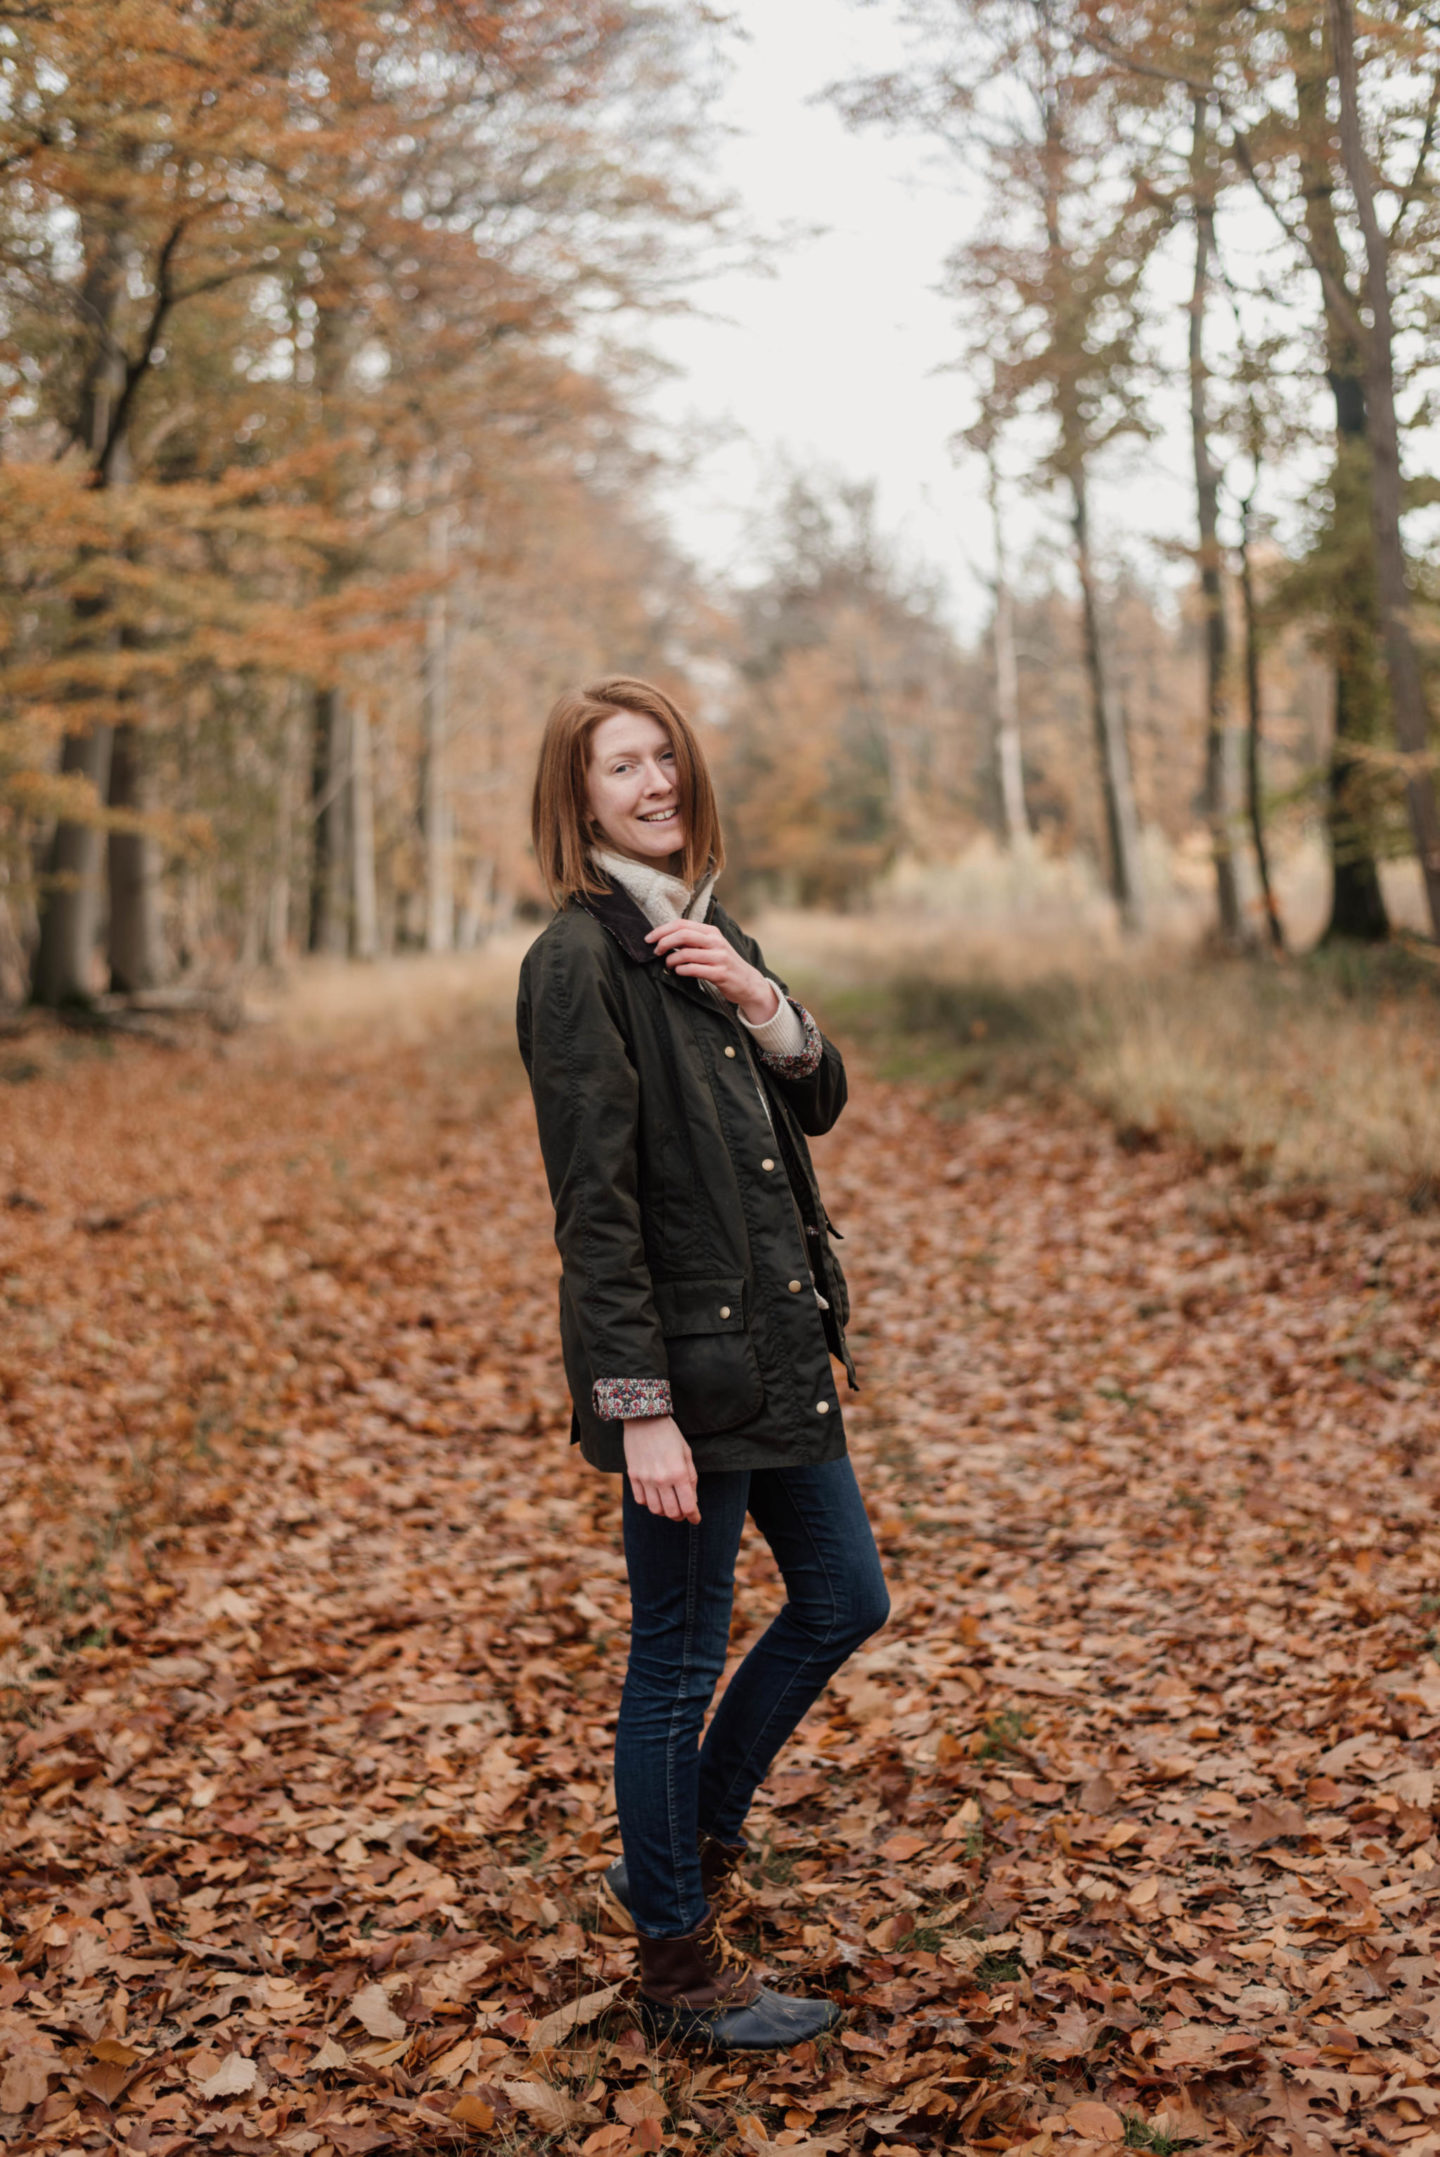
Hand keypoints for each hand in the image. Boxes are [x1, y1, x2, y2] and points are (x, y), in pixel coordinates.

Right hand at [623, 1415, 699, 1522]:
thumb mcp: (686, 1453)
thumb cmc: (669, 1434)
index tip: (696, 1519)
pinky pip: (640, 1500)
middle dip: (680, 1516)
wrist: (643, 1419)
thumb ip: (691, 1478)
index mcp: (678, 1473)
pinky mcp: (633, 1476)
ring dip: (664, 1511)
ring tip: (669, 1505)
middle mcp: (661, 1479)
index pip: (688, 1505)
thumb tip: (693, 1500)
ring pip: (655, 1509)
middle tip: (684, 1513)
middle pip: (672, 1512)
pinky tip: (655, 1496)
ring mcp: (645, 1479)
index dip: (694, 1516)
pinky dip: (649, 1503)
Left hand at [645, 920, 780, 1025]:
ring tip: (669, 964)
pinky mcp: (720, 973)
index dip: (662, 930)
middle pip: (683, 935)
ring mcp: (719, 957)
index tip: (649, 938)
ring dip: (671, 960)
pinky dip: (681, 970)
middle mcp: (716, 942)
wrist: (747, 982)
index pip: (682, 924)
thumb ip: (693, 941)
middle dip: (664, 942)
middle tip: (655, 951)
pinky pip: (694, 969)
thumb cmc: (723, 964)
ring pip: (686, 953)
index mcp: (711, 932)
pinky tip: (679, 972)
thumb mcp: (712, 946)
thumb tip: (665, 939)